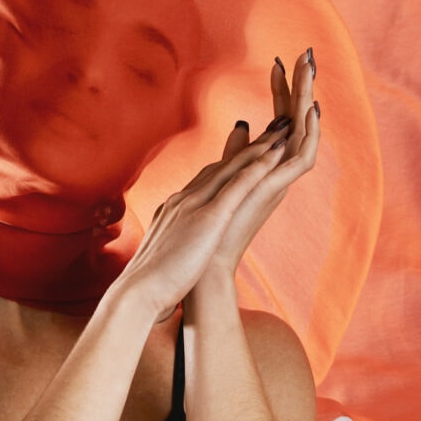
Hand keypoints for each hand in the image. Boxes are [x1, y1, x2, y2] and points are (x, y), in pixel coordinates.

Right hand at [118, 91, 308, 325]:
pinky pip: (237, 185)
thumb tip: (173, 245)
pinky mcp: (208, 217)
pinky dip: (257, 167)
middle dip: (249, 147)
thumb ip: (171, 242)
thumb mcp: (162, 255)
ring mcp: (194, 205)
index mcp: (174, 209)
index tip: (246, 150)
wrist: (138, 291)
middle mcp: (184, 199)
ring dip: (260, 147)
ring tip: (282, 130)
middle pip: (221, 166)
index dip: (229, 163)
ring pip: (232, 168)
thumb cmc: (148, 283)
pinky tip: (276, 155)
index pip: (206, 180)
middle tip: (273, 128)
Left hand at [198, 48, 320, 289]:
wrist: (204, 262)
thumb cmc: (210, 226)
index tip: (278, 62)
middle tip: (305, 56)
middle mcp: (278, 169)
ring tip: (310, 70)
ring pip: (303, 132)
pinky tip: (311, 109)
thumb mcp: (224, 176)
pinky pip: (302, 156)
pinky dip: (308, 132)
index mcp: (266, 164)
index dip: (280, 92)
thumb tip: (242, 124)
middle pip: (295, 121)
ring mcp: (280, 180)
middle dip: (300, 88)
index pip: (279, 120)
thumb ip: (237, 150)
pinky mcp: (279, 191)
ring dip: (308, 100)